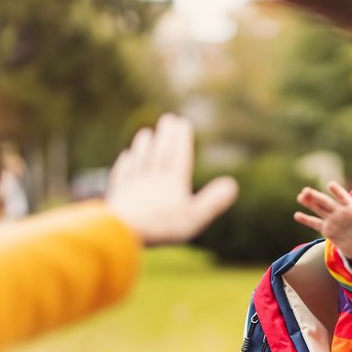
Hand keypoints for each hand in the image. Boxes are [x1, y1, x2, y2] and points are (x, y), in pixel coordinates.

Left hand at [105, 113, 238, 245]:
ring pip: (139, 160)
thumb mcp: (195, 217)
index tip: (183, 123)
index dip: (181, 139)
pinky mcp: (118, 196)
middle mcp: (153, 179)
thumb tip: (233, 184)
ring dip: (143, 145)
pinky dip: (125, 163)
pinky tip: (125, 157)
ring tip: (145, 133)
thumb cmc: (161, 227)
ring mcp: (133, 186)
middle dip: (165, 135)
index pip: (178, 155)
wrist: (122, 232)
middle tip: (167, 119)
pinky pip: (122, 174)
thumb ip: (213, 201)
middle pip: (159, 153)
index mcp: (173, 182)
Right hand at [294, 181, 351, 259]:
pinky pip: (315, 224)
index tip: (330, 185)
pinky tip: (297, 215)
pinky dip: (306, 220)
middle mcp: (340, 212)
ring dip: (310, 203)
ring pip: (319, 210)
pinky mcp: (327, 230)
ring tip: (300, 196)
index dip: (337, 192)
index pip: (343, 198)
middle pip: (327, 202)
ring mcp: (332, 220)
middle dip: (317, 197)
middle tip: (306, 190)